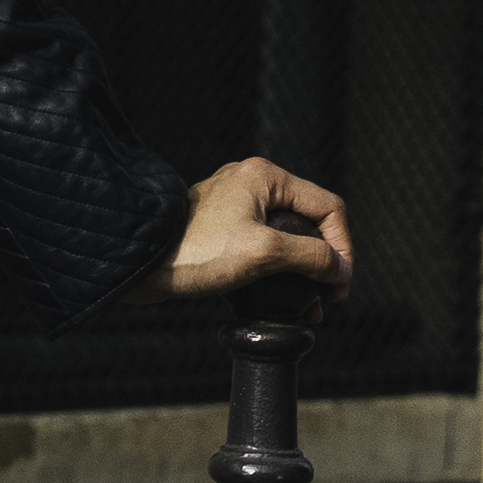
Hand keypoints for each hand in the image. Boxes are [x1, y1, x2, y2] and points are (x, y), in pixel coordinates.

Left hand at [158, 157, 352, 309]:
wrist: (140, 263)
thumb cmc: (195, 251)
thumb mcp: (263, 253)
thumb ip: (310, 257)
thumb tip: (340, 269)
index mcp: (266, 176)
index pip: (327, 207)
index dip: (342, 246)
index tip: (339, 283)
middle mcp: (252, 183)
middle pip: (309, 222)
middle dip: (324, 261)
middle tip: (327, 298)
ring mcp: (236, 205)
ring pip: (287, 236)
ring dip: (302, 270)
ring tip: (309, 305)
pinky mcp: (222, 228)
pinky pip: (264, 245)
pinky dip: (278, 270)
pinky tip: (282, 298)